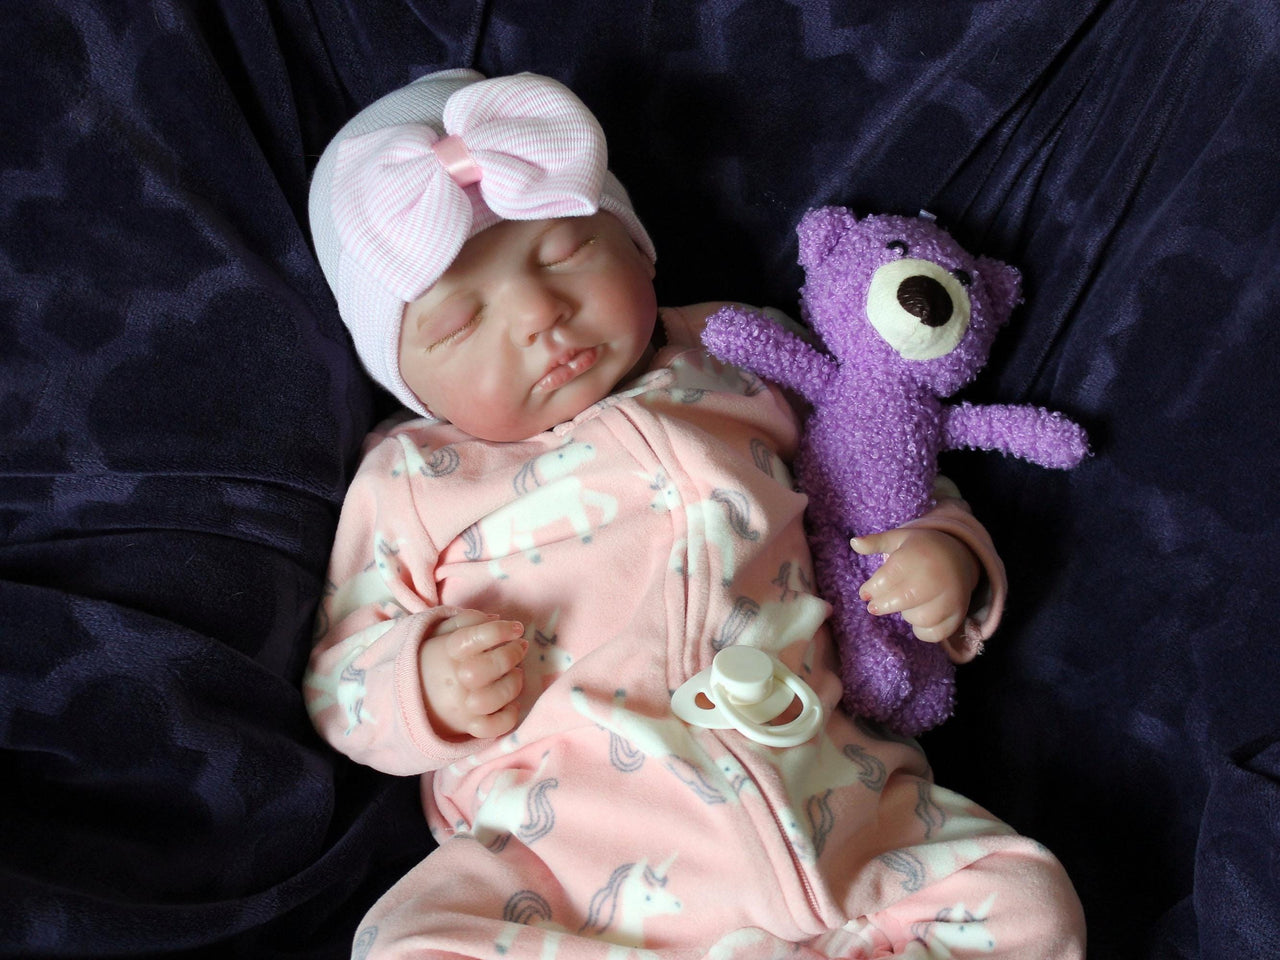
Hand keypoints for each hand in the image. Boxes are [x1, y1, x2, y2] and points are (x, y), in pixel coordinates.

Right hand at [418, 610, 527, 739]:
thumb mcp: (440, 633)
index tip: (516, 628)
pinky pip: (498, 725)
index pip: (475, 637)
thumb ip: (466, 621)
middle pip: (491, 667)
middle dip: (512, 654)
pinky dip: (510, 715)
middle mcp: (455, 680)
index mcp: (446, 653)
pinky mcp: (470, 726)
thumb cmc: (432, 661)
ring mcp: (463, 706)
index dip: (501, 630)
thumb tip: (496, 619)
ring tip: (515, 673)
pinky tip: (511, 702)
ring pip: (498, 696)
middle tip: (520, 647)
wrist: (407, 700)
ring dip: (514, 682)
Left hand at [852, 528, 979, 642]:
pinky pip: (936, 632)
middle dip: (883, 605)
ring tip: (904, 605)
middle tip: (874, 606)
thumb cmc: (921, 549)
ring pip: (919, 618)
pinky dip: (923, 631)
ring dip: (906, 615)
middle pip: (904, 599)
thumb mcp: (899, 539)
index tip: (865, 593)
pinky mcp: (958, 613)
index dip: (872, 589)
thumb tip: (854, 543)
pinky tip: (917, 618)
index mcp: (918, 556)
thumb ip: (875, 542)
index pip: (889, 578)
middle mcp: (937, 577)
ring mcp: (951, 596)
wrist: (959, 556)